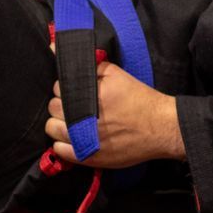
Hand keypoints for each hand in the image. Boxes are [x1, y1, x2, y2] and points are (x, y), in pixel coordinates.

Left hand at [45, 59, 184, 168]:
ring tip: (73, 122)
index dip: (66, 88)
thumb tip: (66, 54)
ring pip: (51, 128)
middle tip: (75, 106)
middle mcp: (83, 117)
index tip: (75, 91)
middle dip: (61, 104)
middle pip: (53, 107)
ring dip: (59, 123)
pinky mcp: (88, 157)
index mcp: (89, 94)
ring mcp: (84, 139)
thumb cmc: (139, 99)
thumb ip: (91, 65)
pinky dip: (63, 144)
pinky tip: (74, 138)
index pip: (58, 87)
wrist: (160, 127)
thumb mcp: (117, 74)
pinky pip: (60, 150)